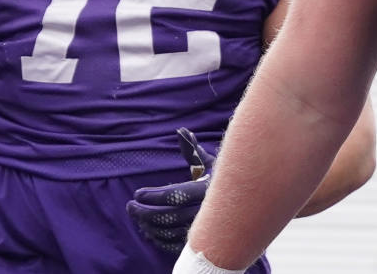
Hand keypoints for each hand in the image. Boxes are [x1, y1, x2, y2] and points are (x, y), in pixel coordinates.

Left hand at [127, 128, 217, 253]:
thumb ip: (193, 150)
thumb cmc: (223, 180)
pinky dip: (159, 240)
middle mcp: (206, 212)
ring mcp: (203, 230)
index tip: (137, 193)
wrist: (246, 204)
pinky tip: (149, 230)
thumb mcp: (211, 163)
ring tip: (138, 217)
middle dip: (144, 213)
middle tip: (130, 206)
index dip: (153, 195)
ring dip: (149, 226)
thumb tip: (182, 130)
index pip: (175, 195)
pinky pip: (174, 246)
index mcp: (207, 190)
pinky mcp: (200, 243)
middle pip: (168, 217)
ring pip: (169, 233)